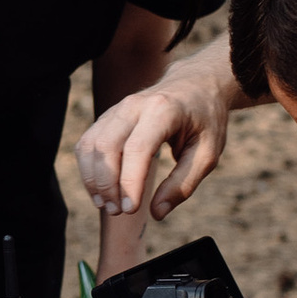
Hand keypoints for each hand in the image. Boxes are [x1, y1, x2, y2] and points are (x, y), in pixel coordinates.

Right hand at [77, 51, 235, 221]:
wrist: (195, 84)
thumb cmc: (204, 120)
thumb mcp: (207, 153)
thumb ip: (183, 184)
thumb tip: (157, 213)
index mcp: (163, 110)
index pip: (137, 149)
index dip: (129, 182)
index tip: (131, 209)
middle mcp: (134, 105)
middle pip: (106, 147)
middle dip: (106, 184)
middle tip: (118, 211)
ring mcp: (117, 109)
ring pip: (91, 145)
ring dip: (93, 180)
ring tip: (106, 205)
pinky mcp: (108, 117)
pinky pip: (88, 143)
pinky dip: (88, 169)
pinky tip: (100, 191)